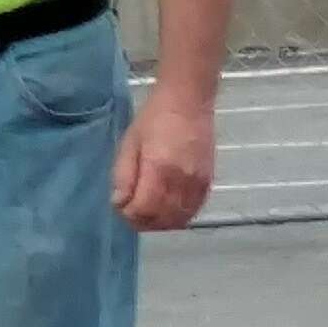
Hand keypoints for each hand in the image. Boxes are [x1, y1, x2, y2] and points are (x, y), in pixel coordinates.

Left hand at [113, 84, 215, 231]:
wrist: (188, 103)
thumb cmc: (153, 119)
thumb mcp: (129, 143)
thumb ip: (123, 175)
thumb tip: (119, 203)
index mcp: (159, 168)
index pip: (144, 208)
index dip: (129, 215)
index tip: (119, 209)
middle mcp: (182, 180)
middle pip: (162, 218)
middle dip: (143, 222)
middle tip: (130, 215)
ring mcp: (198, 183)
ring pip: (179, 219)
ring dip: (161, 223)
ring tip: (146, 215)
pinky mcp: (208, 182)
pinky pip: (194, 210)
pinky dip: (179, 217)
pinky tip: (166, 212)